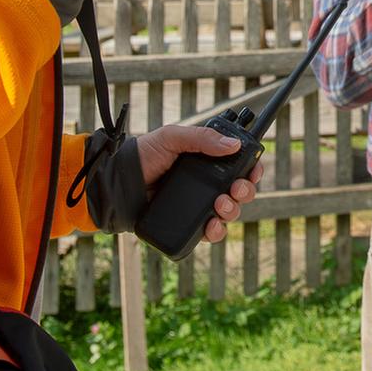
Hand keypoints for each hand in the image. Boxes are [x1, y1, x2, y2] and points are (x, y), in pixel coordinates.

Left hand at [136, 125, 263, 243]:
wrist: (117, 184)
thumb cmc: (143, 156)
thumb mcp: (172, 138)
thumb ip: (202, 138)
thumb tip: (234, 145)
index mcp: (207, 161)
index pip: (239, 166)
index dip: (252, 169)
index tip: (253, 171)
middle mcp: (206, 183)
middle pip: (240, 191)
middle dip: (245, 191)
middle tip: (235, 189)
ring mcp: (198, 204)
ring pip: (229, 212)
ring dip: (233, 210)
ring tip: (220, 206)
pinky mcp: (188, 223)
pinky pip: (210, 232)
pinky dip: (216, 231)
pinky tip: (212, 226)